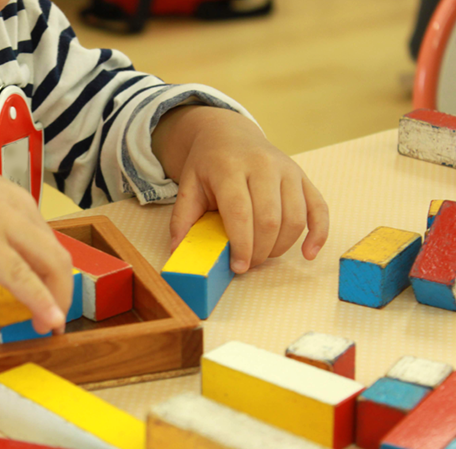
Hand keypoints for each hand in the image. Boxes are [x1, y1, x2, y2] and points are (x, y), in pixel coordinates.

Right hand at [0, 131, 72, 333]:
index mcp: (18, 203)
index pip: (49, 244)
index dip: (54, 278)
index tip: (51, 301)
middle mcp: (20, 211)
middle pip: (59, 258)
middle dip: (62, 294)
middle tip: (53, 322)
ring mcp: (5, 225)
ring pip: (51, 265)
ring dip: (56, 301)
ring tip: (49, 327)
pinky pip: (21, 276)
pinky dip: (40, 301)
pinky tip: (48, 321)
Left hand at [152, 106, 328, 272]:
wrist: (228, 134)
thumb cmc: (208, 165)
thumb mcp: (188, 186)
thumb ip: (182, 219)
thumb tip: (177, 251)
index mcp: (229, 168)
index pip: (240, 213)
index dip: (242, 245)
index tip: (238, 266)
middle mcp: (262, 165)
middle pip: (269, 219)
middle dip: (260, 250)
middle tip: (248, 263)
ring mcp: (286, 169)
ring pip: (294, 218)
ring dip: (281, 246)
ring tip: (264, 256)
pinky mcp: (302, 176)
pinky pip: (318, 207)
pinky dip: (318, 233)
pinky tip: (308, 253)